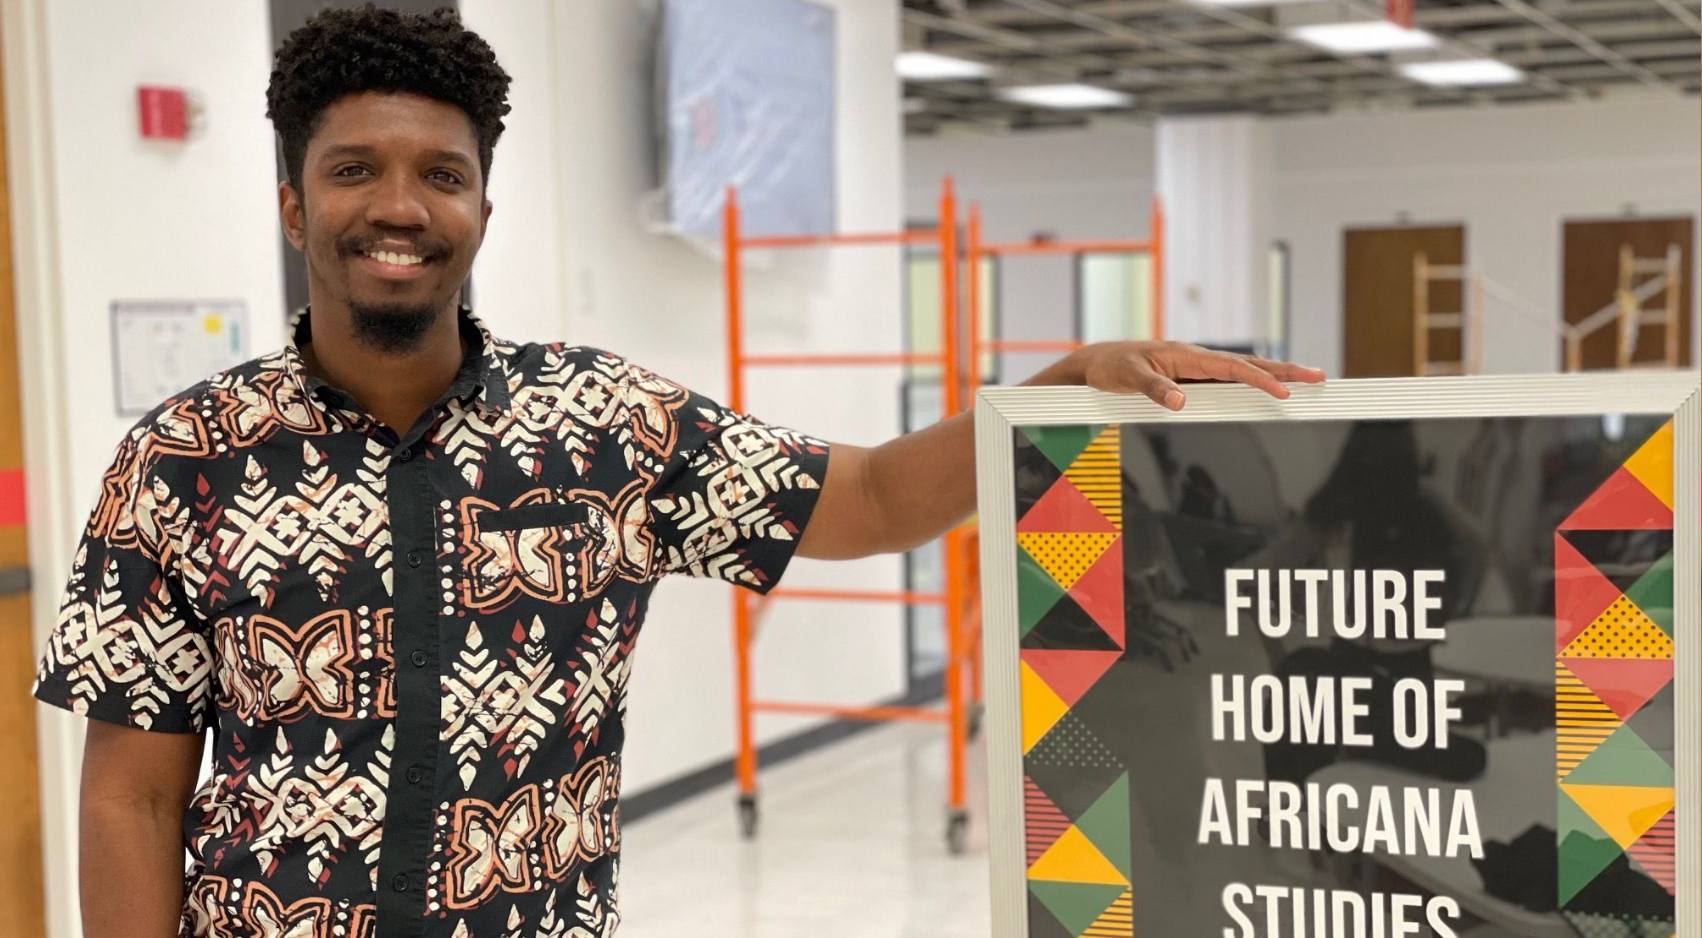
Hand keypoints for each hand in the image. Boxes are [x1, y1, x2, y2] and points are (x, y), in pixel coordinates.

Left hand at [1031, 341, 1325, 410]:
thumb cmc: (1111, 368)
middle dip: (1285, 370)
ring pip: (1244, 370)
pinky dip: (1255, 381)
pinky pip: (1231, 379)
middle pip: (1249, 364)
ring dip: (1276, 374)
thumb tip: (1181, 402)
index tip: (1285, 391)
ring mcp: (1197, 368)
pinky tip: (1271, 388)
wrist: (1098, 362)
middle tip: (1319, 377)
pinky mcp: (1194, 377)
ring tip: (1307, 380)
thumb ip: (1154, 390)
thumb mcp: (1128, 379)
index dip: (1260, 380)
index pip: (1232, 368)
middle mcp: (1197, 358)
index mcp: (1186, 355)